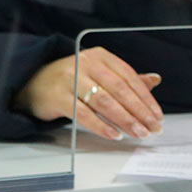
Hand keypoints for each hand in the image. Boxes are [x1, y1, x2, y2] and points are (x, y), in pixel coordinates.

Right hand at [13, 47, 163, 140]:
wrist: (34, 82)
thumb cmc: (73, 78)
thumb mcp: (100, 73)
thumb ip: (126, 79)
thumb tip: (155, 80)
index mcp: (101, 56)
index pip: (129, 76)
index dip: (145, 97)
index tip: (157, 115)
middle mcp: (87, 64)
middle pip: (119, 89)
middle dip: (139, 111)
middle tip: (152, 127)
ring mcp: (71, 79)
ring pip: (104, 101)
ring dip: (124, 119)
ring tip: (138, 132)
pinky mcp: (58, 97)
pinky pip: (83, 114)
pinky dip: (101, 126)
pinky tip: (114, 134)